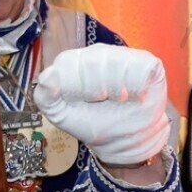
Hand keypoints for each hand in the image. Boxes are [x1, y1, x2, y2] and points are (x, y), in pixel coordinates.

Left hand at [34, 44, 168, 165]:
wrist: (123, 139)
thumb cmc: (90, 122)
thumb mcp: (59, 114)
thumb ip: (45, 96)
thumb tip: (48, 76)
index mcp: (73, 62)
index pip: (66, 62)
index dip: (71, 87)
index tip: (77, 101)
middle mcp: (97, 53)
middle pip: (91, 60)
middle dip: (93, 90)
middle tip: (99, 101)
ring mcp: (122, 55)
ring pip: (115, 62)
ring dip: (115, 90)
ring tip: (118, 99)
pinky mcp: (147, 62)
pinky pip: (139, 67)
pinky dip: (136, 88)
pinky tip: (134, 96)